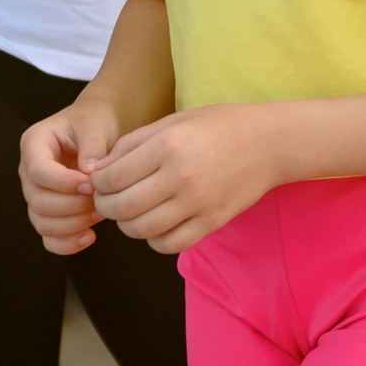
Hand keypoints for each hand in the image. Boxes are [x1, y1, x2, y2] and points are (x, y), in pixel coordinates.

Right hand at [20, 98, 123, 255]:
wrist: (96, 131)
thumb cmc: (93, 122)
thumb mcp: (95, 124)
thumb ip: (93, 145)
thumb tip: (90, 173)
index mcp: (34, 144)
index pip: (37, 171)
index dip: (63, 183)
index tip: (91, 184)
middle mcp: (28, 171)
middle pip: (38, 201)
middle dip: (73, 205)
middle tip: (101, 197)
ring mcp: (35, 194)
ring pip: (42, 223)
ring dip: (74, 224)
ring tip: (100, 211)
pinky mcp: (47, 212)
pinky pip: (48, 237)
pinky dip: (67, 243)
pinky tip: (90, 237)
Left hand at [87, 104, 279, 253]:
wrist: (269, 142)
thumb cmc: (218, 125)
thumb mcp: (172, 121)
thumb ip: (132, 144)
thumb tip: (97, 170)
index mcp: (168, 145)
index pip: (113, 177)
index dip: (97, 184)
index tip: (99, 182)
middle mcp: (181, 176)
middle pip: (122, 208)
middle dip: (105, 207)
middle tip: (108, 200)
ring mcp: (199, 203)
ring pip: (142, 230)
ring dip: (127, 225)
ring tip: (131, 212)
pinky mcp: (213, 222)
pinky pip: (170, 244)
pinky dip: (154, 240)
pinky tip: (156, 224)